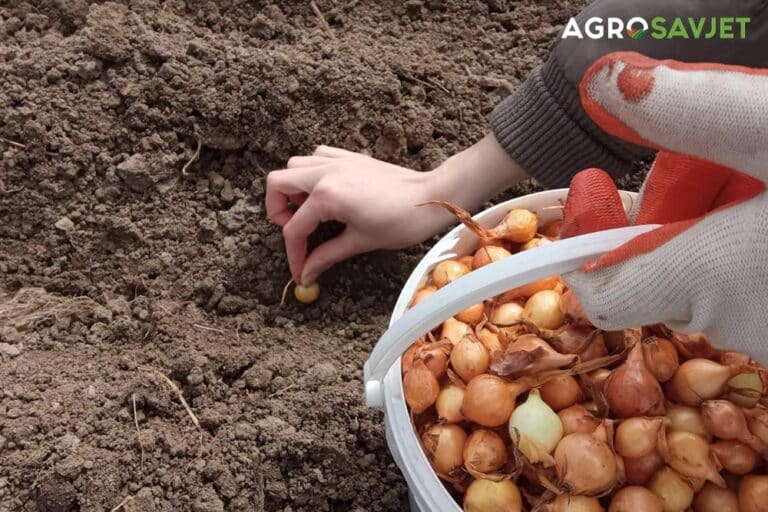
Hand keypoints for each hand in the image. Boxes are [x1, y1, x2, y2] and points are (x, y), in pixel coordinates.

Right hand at [267, 135, 525, 283]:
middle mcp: (325, 172)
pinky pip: (316, 158)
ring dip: (292, 190)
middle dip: (278, 211)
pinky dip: (311, 174)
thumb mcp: (361, 241)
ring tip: (309, 213)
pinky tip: (324, 193)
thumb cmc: (402, 220)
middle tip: (296, 231)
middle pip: (277, 184)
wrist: (431, 196)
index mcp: (327, 195)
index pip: (295, 228)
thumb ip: (327, 255)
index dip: (294, 254)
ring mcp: (336, 161)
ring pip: (294, 167)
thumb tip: (307, 272)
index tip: (300, 270)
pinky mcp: (348, 156)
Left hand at [561, 52, 767, 359]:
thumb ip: (694, 112)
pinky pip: (740, 286)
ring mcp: (767, 330)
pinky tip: (763, 205)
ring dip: (707, 221)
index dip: (587, 241)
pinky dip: (739, 245)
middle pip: (653, 268)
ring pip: (701, 274)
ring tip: (752, 177)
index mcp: (711, 281)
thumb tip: (606, 83)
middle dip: (664, 208)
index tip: (591, 188)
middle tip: (707, 159)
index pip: (601, 291)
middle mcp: (735, 322)